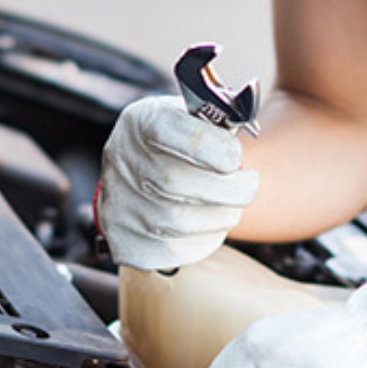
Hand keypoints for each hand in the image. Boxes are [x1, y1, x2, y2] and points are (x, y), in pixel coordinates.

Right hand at [95, 95, 259, 269]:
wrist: (141, 171)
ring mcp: (118, 201)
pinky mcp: (123, 238)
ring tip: (231, 206)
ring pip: (177, 223)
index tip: (235, 157)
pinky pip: (172, 251)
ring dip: (219, 217)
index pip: (170, 131)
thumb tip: (244, 118)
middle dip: (227, 190)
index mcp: (141, 121)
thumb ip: (217, 118)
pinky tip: (207, 225)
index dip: (213, 146)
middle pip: (174, 182)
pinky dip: (201, 241)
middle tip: (249, 185)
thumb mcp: (193, 116)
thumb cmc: (181, 141)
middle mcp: (122, 159)